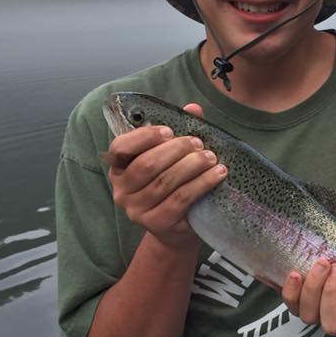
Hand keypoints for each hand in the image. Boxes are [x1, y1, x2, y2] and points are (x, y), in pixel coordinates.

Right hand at [104, 102, 226, 249]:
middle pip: (146, 165)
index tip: (169, 130)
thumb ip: (178, 133)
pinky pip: (180, 200)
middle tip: (198, 143)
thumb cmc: (171, 184)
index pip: (120, 147)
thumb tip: (193, 108)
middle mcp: (121, 190)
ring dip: (192, 166)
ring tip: (211, 157)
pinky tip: (217, 175)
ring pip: (165, 182)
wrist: (176, 228)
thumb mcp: (171, 157)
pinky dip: (201, 184)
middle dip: (175, 150)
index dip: (144, 137)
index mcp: (118, 167)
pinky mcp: (156, 224)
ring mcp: (136, 210)